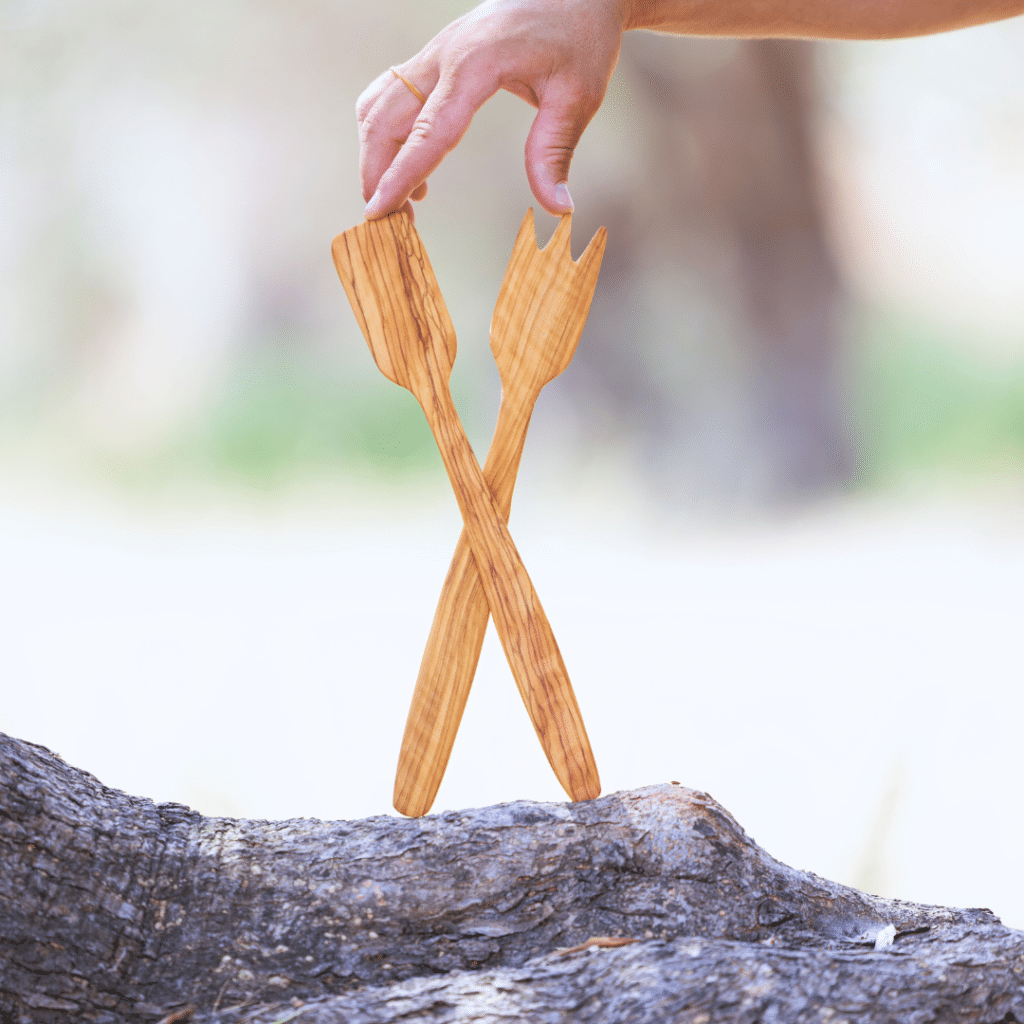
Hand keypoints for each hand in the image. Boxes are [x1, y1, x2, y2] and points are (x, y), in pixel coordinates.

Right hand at [357, 0, 626, 219]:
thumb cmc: (579, 36)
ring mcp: (433, 54)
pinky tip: (412, 167)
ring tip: (402, 202)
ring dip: (376, 155)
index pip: (428, 132)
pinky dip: (385, 135)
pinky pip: (389, 96)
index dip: (400, 175)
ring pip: (377, 106)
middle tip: (390, 223)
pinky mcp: (433, 58)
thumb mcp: (579, 96)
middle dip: (376, 173)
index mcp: (476, 65)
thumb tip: (558, 208)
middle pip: (384, 119)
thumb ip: (555, 151)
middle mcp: (443, 56)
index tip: (380, 211)